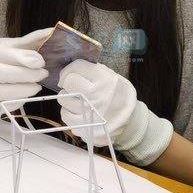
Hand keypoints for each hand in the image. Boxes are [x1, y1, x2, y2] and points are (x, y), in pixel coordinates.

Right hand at [0, 27, 51, 115]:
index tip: (41, 62)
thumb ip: (33, 40)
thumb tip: (51, 32)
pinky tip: (23, 98)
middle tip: (43, 74)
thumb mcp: (17, 43)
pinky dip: (9, 105)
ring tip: (36, 87)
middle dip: (25, 76)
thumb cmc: (4, 54)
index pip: (5, 54)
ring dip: (19, 92)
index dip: (24, 59)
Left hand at [57, 59, 174, 164]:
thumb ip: (94, 71)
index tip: (69, 74)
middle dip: (68, 82)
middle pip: (68, 81)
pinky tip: (79, 111)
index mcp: (105, 80)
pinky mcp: (83, 126)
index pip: (78, 66)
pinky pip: (65, 114)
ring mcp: (89, 112)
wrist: (129, 122)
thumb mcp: (113, 77)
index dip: (70, 69)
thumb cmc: (119, 96)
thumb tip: (72, 69)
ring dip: (68, 97)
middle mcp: (97, 95)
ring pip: (63, 98)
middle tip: (74, 87)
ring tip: (78, 100)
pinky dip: (69, 112)